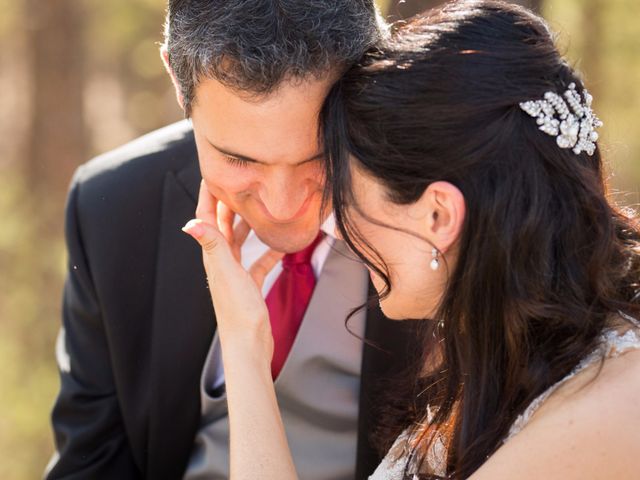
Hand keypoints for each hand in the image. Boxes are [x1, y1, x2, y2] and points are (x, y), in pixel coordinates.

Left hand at [183, 181, 283, 359]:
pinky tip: (281, 244)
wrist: (249, 344)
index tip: (214, 172)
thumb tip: (191, 223)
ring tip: (262, 206)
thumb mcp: (228, 274)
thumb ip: (214, 247)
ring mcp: (235, 273)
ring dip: (248, 223)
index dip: (209, 195)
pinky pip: (258, 260)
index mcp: (214, 256)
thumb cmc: (239, 312)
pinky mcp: (249, 284)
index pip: (207, 218)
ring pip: (240, 241)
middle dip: (229, 203)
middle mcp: (222, 262)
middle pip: (224, 226)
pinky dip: (267, 249)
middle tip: (242, 181)